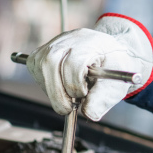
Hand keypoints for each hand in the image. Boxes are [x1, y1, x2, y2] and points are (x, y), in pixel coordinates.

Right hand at [27, 14, 152, 120]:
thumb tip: (88, 114)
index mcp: (93, 42)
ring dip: (50, 88)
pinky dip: (44, 83)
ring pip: (39, 65)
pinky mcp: (44, 50)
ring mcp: (55, 42)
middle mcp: (71, 38)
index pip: (74, 62)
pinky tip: (59, 88)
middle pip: (50, 61)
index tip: (83, 96)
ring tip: (68, 96)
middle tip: (67, 108)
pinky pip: (35, 67)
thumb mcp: (117, 83)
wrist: (109, 53)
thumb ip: (104, 99)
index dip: (75, 84)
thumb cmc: (114, 67)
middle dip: (56, 91)